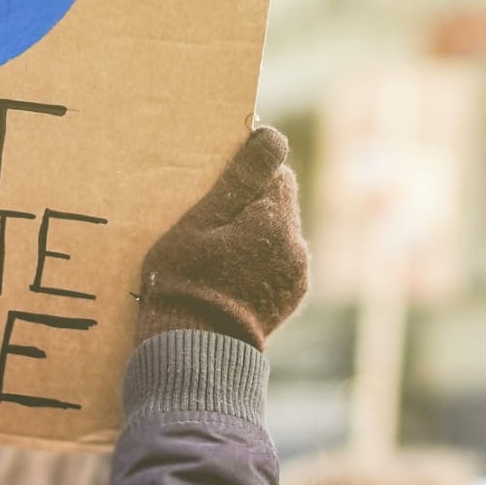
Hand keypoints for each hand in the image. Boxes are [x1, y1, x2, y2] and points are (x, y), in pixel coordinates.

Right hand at [134, 125, 306, 350]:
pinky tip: (230, 274)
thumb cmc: (187, 281)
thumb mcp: (199, 224)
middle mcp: (296, 243)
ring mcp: (298, 273)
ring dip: (255, 233)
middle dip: (250, 203)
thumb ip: (238, 179)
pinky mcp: (293, 296)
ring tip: (218, 252)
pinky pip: (280, 262)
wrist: (197, 350)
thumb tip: (271, 134)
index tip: (218, 184)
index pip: (274, 170)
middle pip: (278, 201)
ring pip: (279, 232)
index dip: (246, 171)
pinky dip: (260, 260)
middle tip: (211, 222)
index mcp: (275, 219)